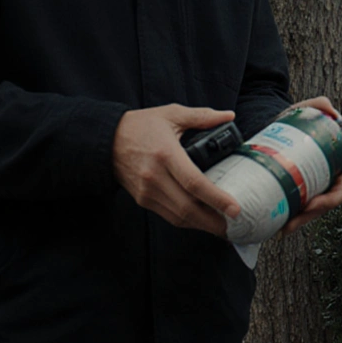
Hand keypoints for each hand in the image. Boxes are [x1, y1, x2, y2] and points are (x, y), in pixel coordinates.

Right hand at [113, 104, 241, 236]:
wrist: (106, 140)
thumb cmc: (140, 125)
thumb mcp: (171, 114)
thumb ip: (201, 116)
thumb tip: (228, 116)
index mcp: (166, 154)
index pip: (194, 183)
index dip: (216, 198)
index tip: (234, 208)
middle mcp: (155, 176)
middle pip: (188, 207)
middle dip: (213, 221)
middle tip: (235, 224)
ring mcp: (148, 191)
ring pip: (179, 216)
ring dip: (202, 225)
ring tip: (223, 227)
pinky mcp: (143, 199)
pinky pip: (168, 215)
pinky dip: (187, 221)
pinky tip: (201, 220)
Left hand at [281, 96, 341, 235]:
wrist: (281, 126)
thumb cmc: (301, 118)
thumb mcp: (310, 108)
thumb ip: (322, 105)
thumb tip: (331, 111)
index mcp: (341, 161)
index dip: (338, 192)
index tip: (321, 199)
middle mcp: (333, 176)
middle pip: (330, 201)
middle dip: (317, 211)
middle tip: (301, 214)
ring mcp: (318, 185)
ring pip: (315, 209)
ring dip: (303, 221)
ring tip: (285, 228)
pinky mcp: (302, 190)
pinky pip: (301, 208)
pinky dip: (293, 218)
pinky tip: (280, 228)